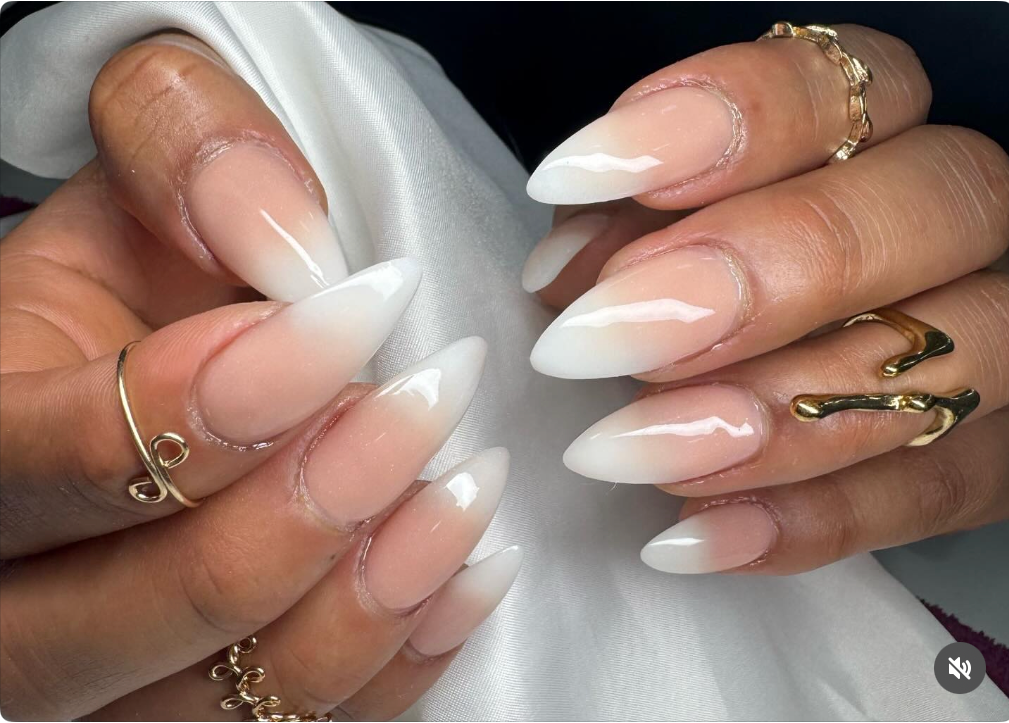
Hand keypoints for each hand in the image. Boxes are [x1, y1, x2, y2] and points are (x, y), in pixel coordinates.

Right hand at [0, 35, 518, 719]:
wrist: (164, 351)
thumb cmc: (151, 265)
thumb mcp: (144, 172)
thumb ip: (182, 146)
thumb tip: (281, 232)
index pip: (54, 460)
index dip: (225, 396)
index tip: (366, 309)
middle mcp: (18, 587)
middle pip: (144, 611)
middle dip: (305, 513)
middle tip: (428, 405)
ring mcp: (109, 672)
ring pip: (228, 700)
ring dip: (367, 598)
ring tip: (466, 487)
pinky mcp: (204, 704)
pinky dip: (399, 663)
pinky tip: (467, 570)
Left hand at [523, 24, 1008, 574]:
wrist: (777, 361)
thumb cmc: (691, 271)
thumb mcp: (648, 227)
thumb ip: (622, 227)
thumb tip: (572, 281)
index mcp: (880, 130)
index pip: (840, 85)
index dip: (715, 121)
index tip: (576, 176)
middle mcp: (964, 221)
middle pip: (931, 208)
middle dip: (757, 274)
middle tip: (596, 337)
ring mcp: (997, 340)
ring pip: (946, 366)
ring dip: (773, 418)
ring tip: (624, 450)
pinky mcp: (993, 454)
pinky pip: (931, 495)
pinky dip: (805, 522)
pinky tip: (688, 535)